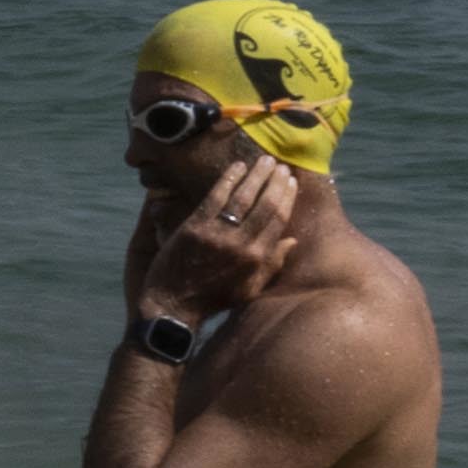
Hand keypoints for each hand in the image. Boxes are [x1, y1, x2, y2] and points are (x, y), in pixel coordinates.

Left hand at [132, 156, 310, 321]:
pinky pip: (215, 197)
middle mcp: (242, 245)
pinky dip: (228, 179)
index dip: (287, 198)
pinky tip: (237, 166)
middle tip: (281, 166)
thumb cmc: (214, 299)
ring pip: (243, 197)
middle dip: (276, 182)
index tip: (291, 182)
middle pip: (265, 205)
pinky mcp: (195, 228)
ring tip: (265, 161)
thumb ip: (272, 264)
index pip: (279, 220)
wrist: (174, 306)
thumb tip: (293, 240)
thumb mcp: (250, 289)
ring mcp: (217, 235)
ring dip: (256, 175)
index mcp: (258, 258)